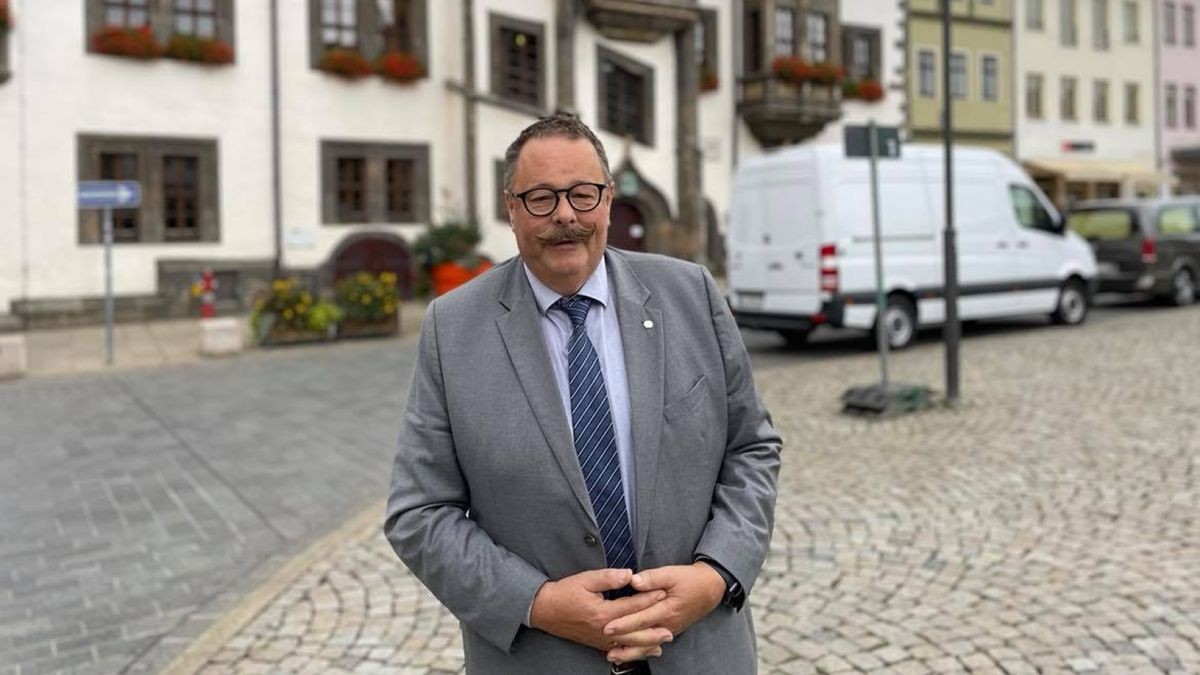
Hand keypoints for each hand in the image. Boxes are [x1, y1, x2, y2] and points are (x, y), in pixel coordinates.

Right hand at [529, 568, 669, 654]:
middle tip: (671, 627)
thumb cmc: (564, 592)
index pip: (632, 606)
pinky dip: (633, 651)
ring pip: (628, 644)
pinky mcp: (596, 643)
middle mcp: (604, 630)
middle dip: (653, 628)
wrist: (544, 610)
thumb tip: (629, 574)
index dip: (649, 598)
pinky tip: (643, 651)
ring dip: (647, 643)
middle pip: (634, 631)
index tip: (664, 592)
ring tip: (663, 642)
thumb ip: (608, 577)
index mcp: (603, 613)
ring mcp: (600, 639)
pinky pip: (618, 650)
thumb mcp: (585, 579)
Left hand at [601, 562, 724, 659]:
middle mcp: (667, 624)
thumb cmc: (690, 580)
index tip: (607, 626)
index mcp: (667, 609)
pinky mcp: (669, 631)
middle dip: (622, 640)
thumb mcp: (672, 573)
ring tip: (612, 656)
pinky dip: (639, 651)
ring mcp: (669, 630)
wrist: (709, 590)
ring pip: (647, 645)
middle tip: (604, 642)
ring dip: (630, 652)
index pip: (641, 619)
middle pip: (642, 637)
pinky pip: (652, 645)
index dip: (624, 624)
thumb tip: (634, 581)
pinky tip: (627, 654)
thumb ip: (652, 578)